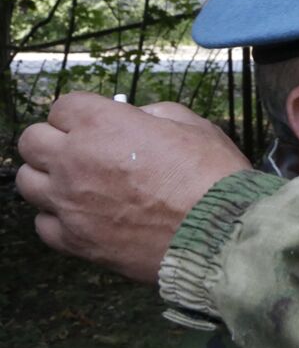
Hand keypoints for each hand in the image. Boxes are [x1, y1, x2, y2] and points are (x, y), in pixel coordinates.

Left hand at [16, 92, 251, 281]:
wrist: (221, 234)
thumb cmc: (213, 178)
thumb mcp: (194, 126)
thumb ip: (155, 115)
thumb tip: (139, 119)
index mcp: (103, 124)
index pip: (62, 107)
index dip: (82, 114)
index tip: (96, 123)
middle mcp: (75, 160)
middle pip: (31, 141)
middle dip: (54, 141)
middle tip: (80, 151)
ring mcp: (70, 203)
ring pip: (28, 183)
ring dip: (49, 179)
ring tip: (77, 185)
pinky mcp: (76, 240)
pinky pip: (44, 224)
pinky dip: (58, 218)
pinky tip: (84, 216)